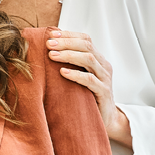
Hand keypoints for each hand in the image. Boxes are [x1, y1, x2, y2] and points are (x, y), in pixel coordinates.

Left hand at [46, 30, 131, 147]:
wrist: (106, 120)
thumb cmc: (88, 97)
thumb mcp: (79, 78)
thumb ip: (70, 65)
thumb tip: (48, 51)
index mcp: (98, 59)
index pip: (85, 39)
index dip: (68, 35)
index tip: (51, 34)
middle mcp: (103, 65)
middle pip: (86, 46)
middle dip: (66, 42)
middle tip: (48, 44)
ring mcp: (105, 78)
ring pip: (89, 59)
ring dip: (68, 55)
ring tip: (52, 55)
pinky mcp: (104, 92)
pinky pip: (90, 80)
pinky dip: (76, 74)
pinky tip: (63, 73)